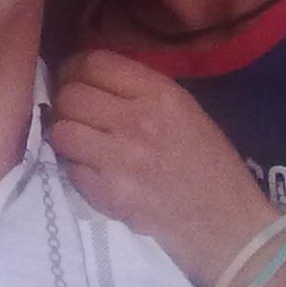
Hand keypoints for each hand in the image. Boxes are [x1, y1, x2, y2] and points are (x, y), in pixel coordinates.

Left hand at [51, 49, 276, 284]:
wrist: (224, 224)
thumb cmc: (209, 164)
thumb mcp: (185, 110)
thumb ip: (140, 90)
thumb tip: (90, 78)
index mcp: (161, 94)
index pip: (94, 62)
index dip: (74, 68)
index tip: (73, 79)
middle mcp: (137, 120)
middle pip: (70, 95)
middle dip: (67, 103)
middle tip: (76, 114)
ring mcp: (120, 159)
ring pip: (61, 131)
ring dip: (66, 136)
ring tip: (81, 143)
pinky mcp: (107, 193)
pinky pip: (69, 169)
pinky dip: (77, 169)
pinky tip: (95, 172)